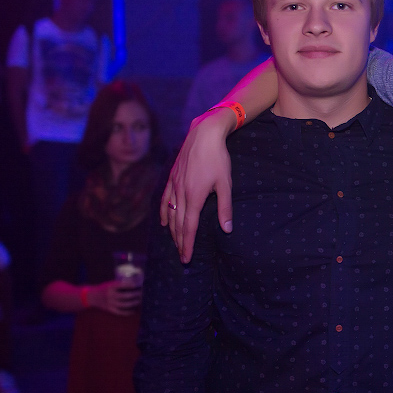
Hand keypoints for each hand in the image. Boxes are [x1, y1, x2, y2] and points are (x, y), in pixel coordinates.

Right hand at [87, 280, 141, 315]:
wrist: (92, 297)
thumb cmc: (104, 289)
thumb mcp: (110, 284)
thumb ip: (119, 285)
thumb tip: (134, 284)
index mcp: (110, 287)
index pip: (122, 285)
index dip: (131, 285)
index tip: (137, 285)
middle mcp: (110, 295)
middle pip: (126, 296)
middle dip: (135, 295)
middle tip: (141, 294)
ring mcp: (110, 303)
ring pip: (125, 304)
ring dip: (134, 303)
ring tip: (139, 301)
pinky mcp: (110, 309)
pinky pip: (121, 312)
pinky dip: (128, 312)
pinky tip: (134, 311)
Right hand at [161, 106, 235, 262]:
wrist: (203, 134)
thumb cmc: (218, 158)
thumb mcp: (225, 184)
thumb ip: (225, 208)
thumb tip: (227, 229)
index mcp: (195, 196)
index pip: (189, 227)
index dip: (187, 244)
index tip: (186, 258)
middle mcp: (181, 192)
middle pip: (178, 223)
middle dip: (180, 242)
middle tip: (182, 257)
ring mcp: (174, 184)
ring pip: (171, 213)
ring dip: (173, 231)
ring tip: (176, 244)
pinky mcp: (172, 177)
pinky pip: (166, 199)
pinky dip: (165, 213)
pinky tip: (165, 222)